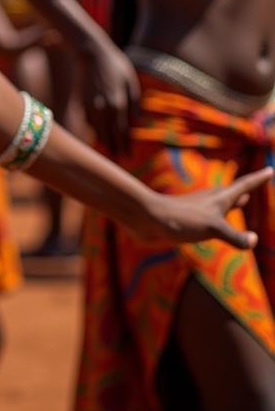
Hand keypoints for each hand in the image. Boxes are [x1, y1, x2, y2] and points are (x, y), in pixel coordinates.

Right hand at [80, 40, 139, 154]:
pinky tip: (98, 135)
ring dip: (103, 142)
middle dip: (114, 149)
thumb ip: (135, 104)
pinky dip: (94, 131)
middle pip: (109, 136)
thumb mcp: (131, 81)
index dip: (126, 146)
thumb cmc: (115, 65)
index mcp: (119, 104)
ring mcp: (90, 107)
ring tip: (109, 151)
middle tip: (119, 161)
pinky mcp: (82, 103)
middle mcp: (103, 109)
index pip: (123, 133)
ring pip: (96, 132)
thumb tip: (137, 123)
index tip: (129, 158)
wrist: (90, 53)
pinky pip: (89, 123)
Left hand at [131, 168, 273, 247]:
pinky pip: (209, 219)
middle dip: (245, 190)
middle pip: (232, 193)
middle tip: (254, 184)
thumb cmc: (181, 219)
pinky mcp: (187, 221)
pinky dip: (219, 220)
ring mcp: (197, 210)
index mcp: (219, 199)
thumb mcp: (213, 228)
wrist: (147, 220)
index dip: (258, 179)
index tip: (269, 170)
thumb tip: (253, 240)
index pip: (244, 186)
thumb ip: (235, 236)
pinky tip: (214, 225)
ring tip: (241, 201)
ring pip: (220, 204)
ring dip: (232, 203)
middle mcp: (209, 202)